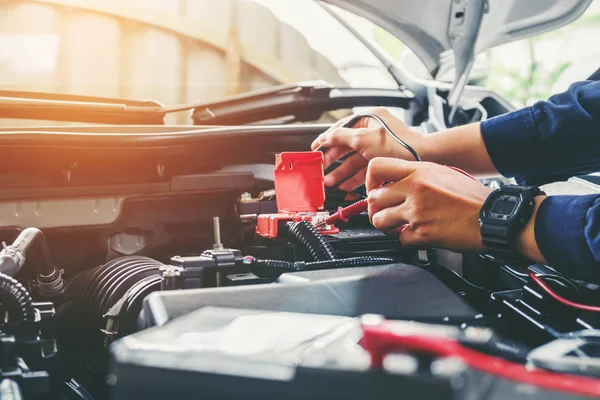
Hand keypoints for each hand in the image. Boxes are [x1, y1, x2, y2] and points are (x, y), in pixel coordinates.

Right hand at [311, 108, 424, 191]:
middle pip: (346, 146)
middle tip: (320, 169)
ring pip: (354, 160)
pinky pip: (364, 170)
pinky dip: (353, 178)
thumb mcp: (363, 139)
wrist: (424, 158)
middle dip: (332, 160)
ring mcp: (379, 147)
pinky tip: (344, 186)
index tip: (315, 149)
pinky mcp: (383, 161)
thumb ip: (341, 137)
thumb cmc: (399, 144)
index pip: (341, 128)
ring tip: (329, 182)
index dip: (326, 139)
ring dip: (340, 172)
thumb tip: (326, 137)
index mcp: (369, 119)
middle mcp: (373, 132)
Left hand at [366, 158, 491, 250]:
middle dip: (378, 208)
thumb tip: (398, 182)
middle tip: (387, 212)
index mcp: (419, 171)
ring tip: (398, 225)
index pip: (377, 167)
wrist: (493, 217)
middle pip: (373, 198)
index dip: (370, 181)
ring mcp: (416, 212)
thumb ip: (418, 176)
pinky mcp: (421, 233)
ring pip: (379, 220)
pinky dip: (407, 239)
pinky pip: (400, 238)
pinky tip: (418, 234)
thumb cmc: (473, 197)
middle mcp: (414, 189)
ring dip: (387, 225)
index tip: (375, 190)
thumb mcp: (443, 173)